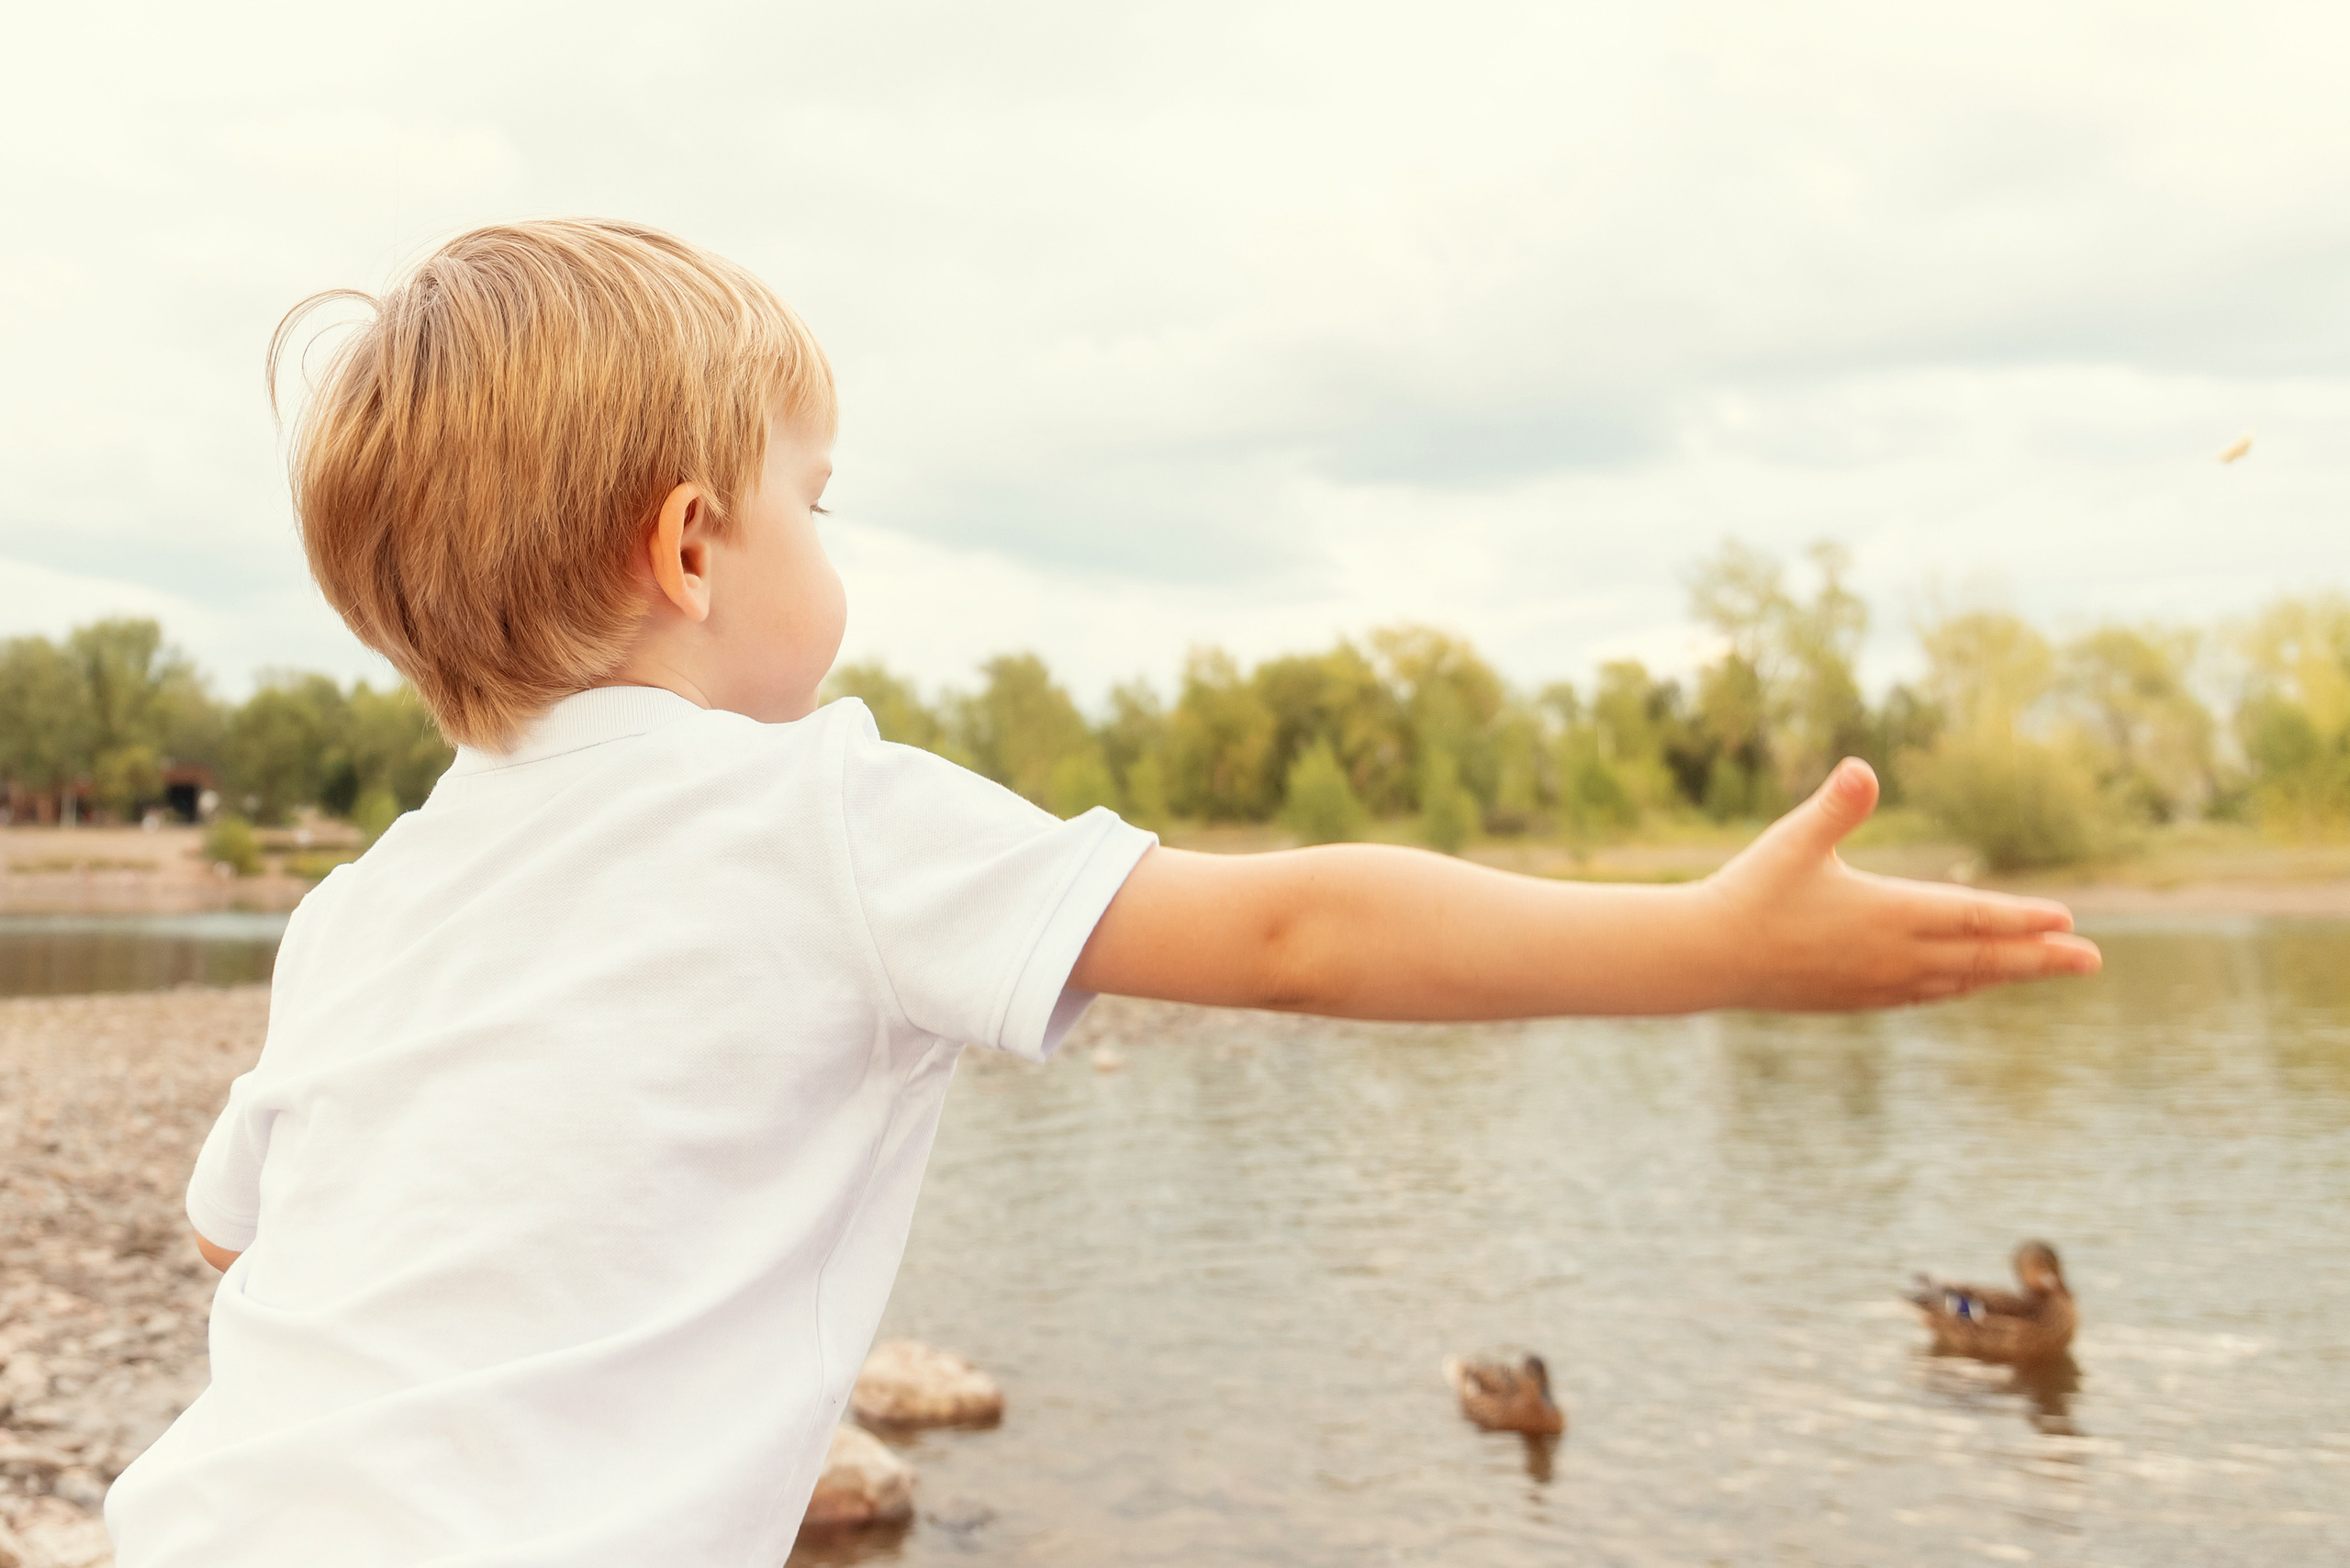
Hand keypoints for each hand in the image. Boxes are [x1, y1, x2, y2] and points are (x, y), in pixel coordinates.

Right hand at [1705, 758, 2101, 1009]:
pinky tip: (1970, 985)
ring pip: (1960, 982)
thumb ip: (1835, 807)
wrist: (1708, 958)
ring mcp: (1877, 983)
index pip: (1972, 918)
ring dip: (2008, 976)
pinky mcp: (1857, 999)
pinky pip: (1927, 995)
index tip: (2068, 920)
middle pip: (1983, 959)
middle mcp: (1892, 956)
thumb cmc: (1750, 892)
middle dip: (2040, 958)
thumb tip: (1862, 767)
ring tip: (2047, 970)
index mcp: (1886, 914)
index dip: (2022, 919)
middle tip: (2092, 961)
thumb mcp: (1793, 841)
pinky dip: (1962, 988)